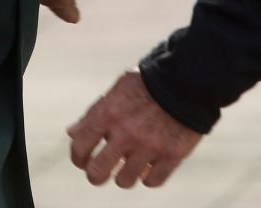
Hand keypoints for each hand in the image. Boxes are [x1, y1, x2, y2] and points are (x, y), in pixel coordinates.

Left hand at [67, 71, 201, 188]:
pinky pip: (153, 181)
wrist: (188, 78)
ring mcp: (150, 146)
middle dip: (97, 175)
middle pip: (98, 174)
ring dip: (125, 175)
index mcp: (108, 114)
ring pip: (125, 181)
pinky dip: (149, 177)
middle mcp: (126, 133)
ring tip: (130, 165)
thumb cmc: (148, 83)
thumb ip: (94, 114)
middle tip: (103, 171)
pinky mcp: (172, 155)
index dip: (78, 158)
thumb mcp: (117, 91)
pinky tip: (150, 166)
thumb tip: (72, 133)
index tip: (84, 160)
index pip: (80, 148)